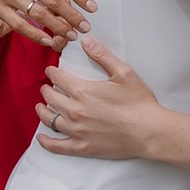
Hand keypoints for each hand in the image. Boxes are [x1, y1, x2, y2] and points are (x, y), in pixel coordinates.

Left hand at [35, 38, 164, 160]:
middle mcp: (75, 111)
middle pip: (50, 98)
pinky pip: (56, 146)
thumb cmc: (139, 102)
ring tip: (41, 107)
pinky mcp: (82, 147)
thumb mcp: (123, 73)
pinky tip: (41, 137)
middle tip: (47, 88)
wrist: (149, 131)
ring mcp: (76, 131)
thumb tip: (86, 42)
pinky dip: (46, 142)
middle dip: (47, 90)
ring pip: (50, 119)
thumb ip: (102, 56)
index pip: (58, 78)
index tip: (51, 71)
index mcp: (83, 91)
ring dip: (42, 111)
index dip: (52, 73)